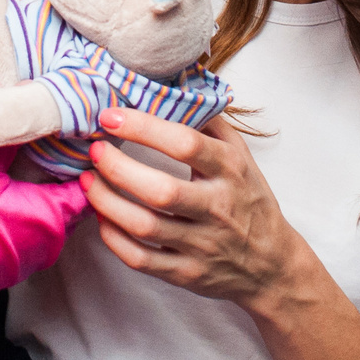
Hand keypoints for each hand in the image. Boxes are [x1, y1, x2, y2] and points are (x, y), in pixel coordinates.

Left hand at [83, 108, 300, 307]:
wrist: (271, 264)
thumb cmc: (248, 200)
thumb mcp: (242, 157)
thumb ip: (210, 123)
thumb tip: (174, 85)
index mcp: (231, 171)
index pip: (186, 145)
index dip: (143, 127)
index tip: (111, 117)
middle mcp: (218, 208)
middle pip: (161, 191)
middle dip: (118, 168)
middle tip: (94, 151)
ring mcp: (202, 245)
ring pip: (145, 227)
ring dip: (106, 202)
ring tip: (88, 181)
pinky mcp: (186, 274)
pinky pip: (141, 260)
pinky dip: (114, 239)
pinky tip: (102, 217)